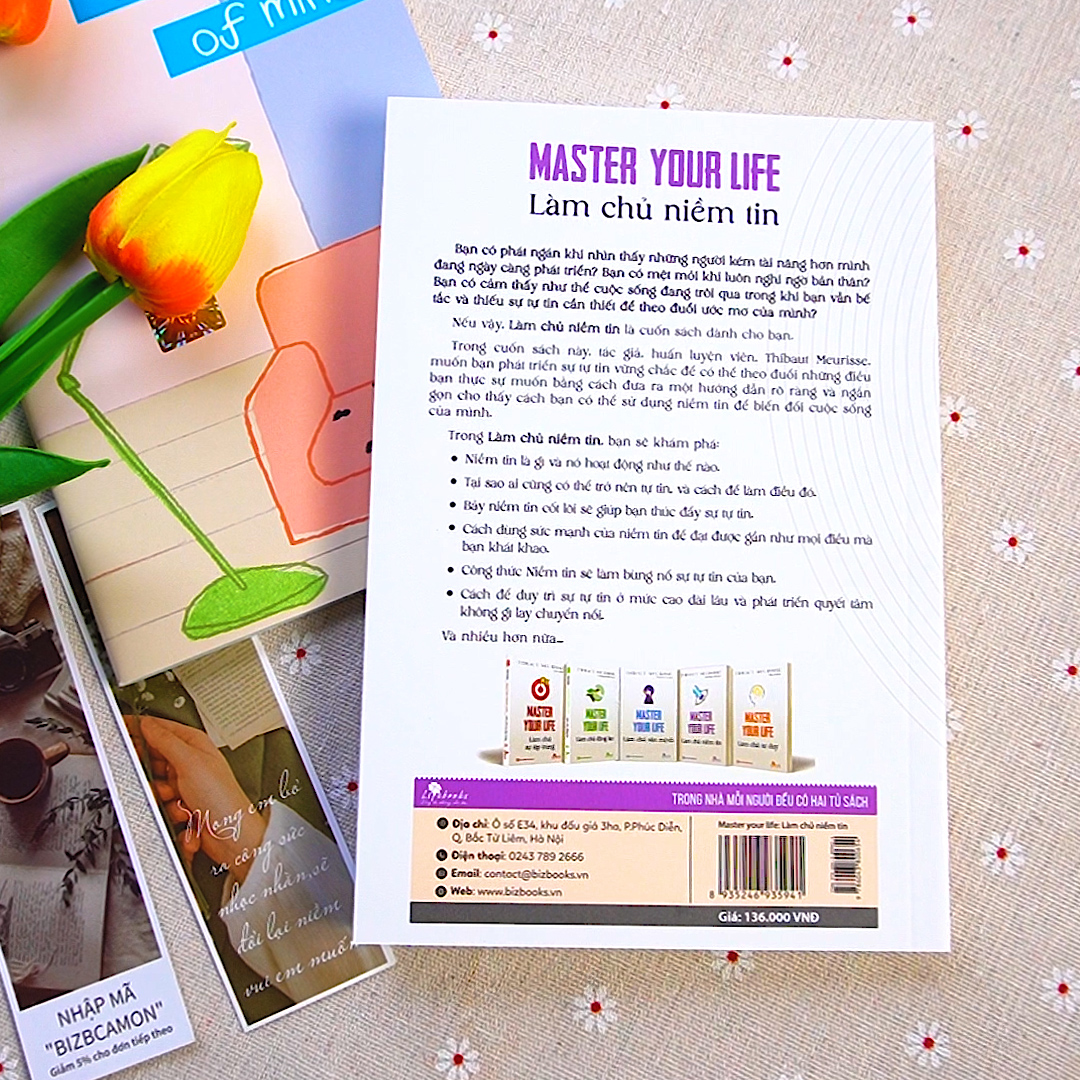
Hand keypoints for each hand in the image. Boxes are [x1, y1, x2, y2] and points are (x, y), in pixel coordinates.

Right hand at [129, 715, 267, 881]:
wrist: (231, 835)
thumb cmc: (222, 797)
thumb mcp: (190, 762)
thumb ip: (166, 741)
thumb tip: (147, 724)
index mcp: (194, 745)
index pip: (160, 730)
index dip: (139, 729)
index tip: (119, 730)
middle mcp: (189, 763)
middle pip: (153, 762)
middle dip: (152, 777)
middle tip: (159, 784)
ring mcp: (184, 785)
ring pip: (154, 788)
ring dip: (165, 801)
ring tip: (181, 804)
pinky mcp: (181, 806)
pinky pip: (161, 807)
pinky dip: (172, 814)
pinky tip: (188, 817)